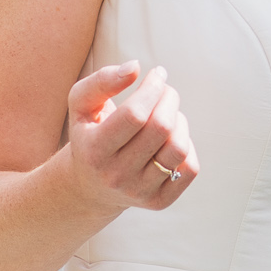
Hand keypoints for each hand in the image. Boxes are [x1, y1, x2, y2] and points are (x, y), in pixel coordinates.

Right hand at [63, 62, 198, 213]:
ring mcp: (139, 192)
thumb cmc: (89, 134)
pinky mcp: (158, 202)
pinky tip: (171, 139)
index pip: (135, 115)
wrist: (89, 186)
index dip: (153, 88)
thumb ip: (102, 81)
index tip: (157, 74)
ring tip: (168, 114)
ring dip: (179, 121)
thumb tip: (135, 68)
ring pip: (178, 148)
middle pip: (161, 128)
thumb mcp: (81, 105)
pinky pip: (189, 168)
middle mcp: (116, 175)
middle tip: (165, 90)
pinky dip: (187, 146)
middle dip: (169, 98)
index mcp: (94, 150)